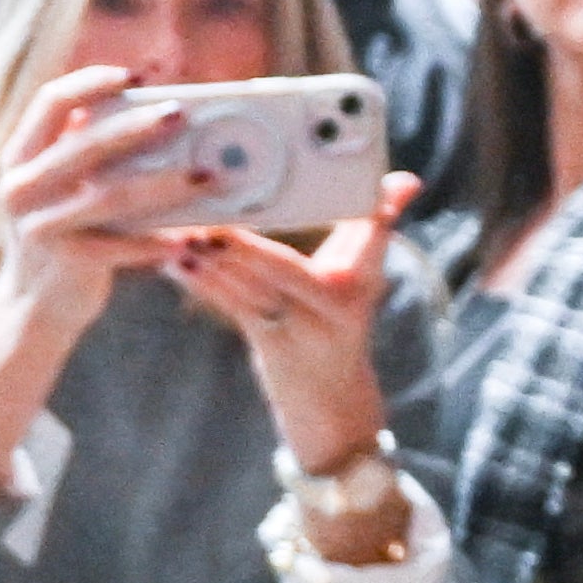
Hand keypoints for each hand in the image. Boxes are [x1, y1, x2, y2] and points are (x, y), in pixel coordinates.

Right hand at [0, 64, 209, 290]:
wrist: (36, 304)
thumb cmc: (65, 232)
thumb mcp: (62, 185)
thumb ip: (87, 148)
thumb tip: (152, 106)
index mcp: (20, 157)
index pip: (52, 102)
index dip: (94, 81)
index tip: (138, 73)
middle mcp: (20, 188)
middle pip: (85, 145)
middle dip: (137, 126)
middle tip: (182, 114)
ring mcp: (39, 226)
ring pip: (109, 196)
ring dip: (162, 183)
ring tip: (205, 175)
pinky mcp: (64, 261)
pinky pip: (118, 246)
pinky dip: (155, 241)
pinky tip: (189, 237)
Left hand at [163, 174, 416, 476]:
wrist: (331, 400)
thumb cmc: (340, 319)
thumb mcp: (363, 275)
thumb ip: (372, 226)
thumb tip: (407, 181)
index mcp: (364, 279)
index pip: (372, 236)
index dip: (374, 213)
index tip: (377, 188)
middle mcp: (336, 305)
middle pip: (284, 268)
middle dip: (243, 244)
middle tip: (206, 218)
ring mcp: (302, 329)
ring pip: (252, 289)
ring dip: (211, 262)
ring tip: (179, 236)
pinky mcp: (271, 345)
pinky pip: (233, 307)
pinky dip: (204, 283)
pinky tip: (175, 262)